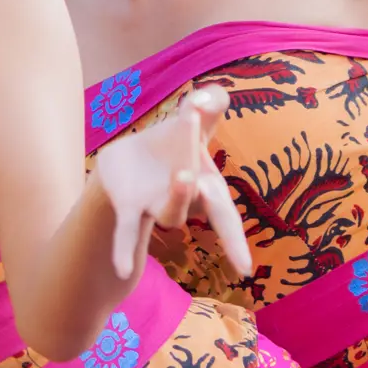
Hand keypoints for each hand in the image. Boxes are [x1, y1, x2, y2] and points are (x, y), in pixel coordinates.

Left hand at [92, 86, 250, 280]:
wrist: (131, 158)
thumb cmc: (174, 143)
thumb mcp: (197, 116)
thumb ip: (210, 103)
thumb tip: (209, 97)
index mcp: (208, 184)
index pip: (225, 211)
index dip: (234, 239)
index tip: (245, 270)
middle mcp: (187, 201)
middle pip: (207, 211)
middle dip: (215, 209)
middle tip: (214, 191)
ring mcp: (157, 205)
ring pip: (171, 212)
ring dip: (179, 196)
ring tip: (184, 175)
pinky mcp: (128, 204)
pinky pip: (127, 229)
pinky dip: (123, 248)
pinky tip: (122, 269)